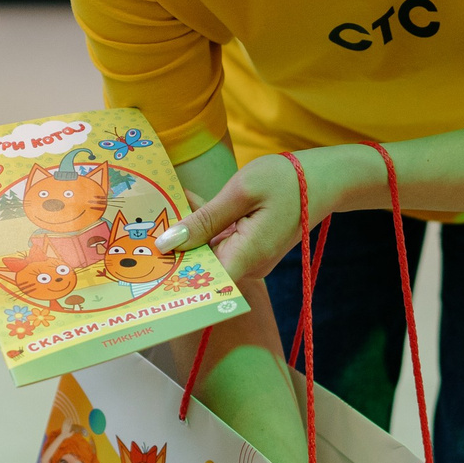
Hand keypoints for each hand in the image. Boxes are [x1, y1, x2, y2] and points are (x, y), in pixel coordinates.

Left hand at [157, 147, 371, 286]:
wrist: (325, 178)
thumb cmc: (287, 180)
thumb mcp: (241, 192)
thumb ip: (203, 219)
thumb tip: (167, 243)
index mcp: (246, 258)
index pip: (201, 284)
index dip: (171, 277)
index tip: (141, 264)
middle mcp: (246, 266)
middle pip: (199, 267)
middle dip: (170, 248)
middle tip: (138, 226)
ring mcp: (248, 258)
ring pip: (205, 251)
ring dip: (184, 232)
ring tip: (156, 207)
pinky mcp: (248, 247)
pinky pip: (217, 240)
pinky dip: (201, 224)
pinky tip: (184, 200)